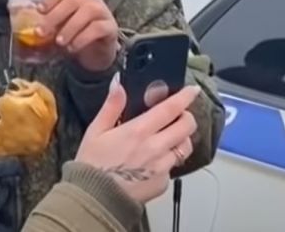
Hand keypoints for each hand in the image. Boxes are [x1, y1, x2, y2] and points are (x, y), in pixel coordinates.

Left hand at [39, 0, 118, 71]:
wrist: (96, 54)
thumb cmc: (75, 36)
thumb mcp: (59, 28)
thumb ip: (47, 23)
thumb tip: (25, 27)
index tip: (39, 10)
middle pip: (73, 0)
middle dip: (55, 16)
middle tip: (41, 32)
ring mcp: (103, 12)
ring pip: (88, 11)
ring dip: (69, 27)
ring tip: (59, 42)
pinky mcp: (111, 28)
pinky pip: (97, 28)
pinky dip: (82, 38)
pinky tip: (72, 47)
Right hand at [75, 74, 198, 203]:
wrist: (94, 200)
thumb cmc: (92, 164)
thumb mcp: (96, 130)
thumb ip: (111, 106)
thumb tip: (118, 83)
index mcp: (139, 131)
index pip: (171, 109)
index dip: (185, 97)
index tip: (193, 90)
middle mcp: (155, 148)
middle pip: (186, 127)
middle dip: (187, 117)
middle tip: (178, 115)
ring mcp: (162, 168)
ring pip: (185, 147)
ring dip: (181, 139)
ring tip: (168, 138)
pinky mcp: (162, 184)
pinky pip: (172, 167)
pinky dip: (168, 161)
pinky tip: (153, 161)